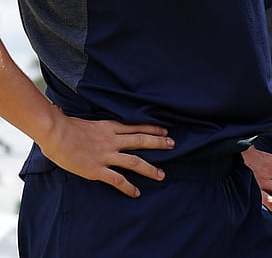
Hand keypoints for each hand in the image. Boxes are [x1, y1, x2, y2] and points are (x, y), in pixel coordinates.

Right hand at [38, 111, 173, 198]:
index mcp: (110, 127)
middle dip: (159, 143)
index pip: (137, 127)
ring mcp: (106, 155)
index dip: (153, 128)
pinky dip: (128, 187)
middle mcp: (112, 140)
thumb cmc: (65, 127)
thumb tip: (103, 130)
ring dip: (150, 169)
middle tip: (172, 145)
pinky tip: (136, 192)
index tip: (165, 130)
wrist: (55, 133)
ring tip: (161, 175)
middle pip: (142, 141)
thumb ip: (100, 128)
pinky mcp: (96, 169)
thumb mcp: (89, 122)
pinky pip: (117, 179)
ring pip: (135, 161)